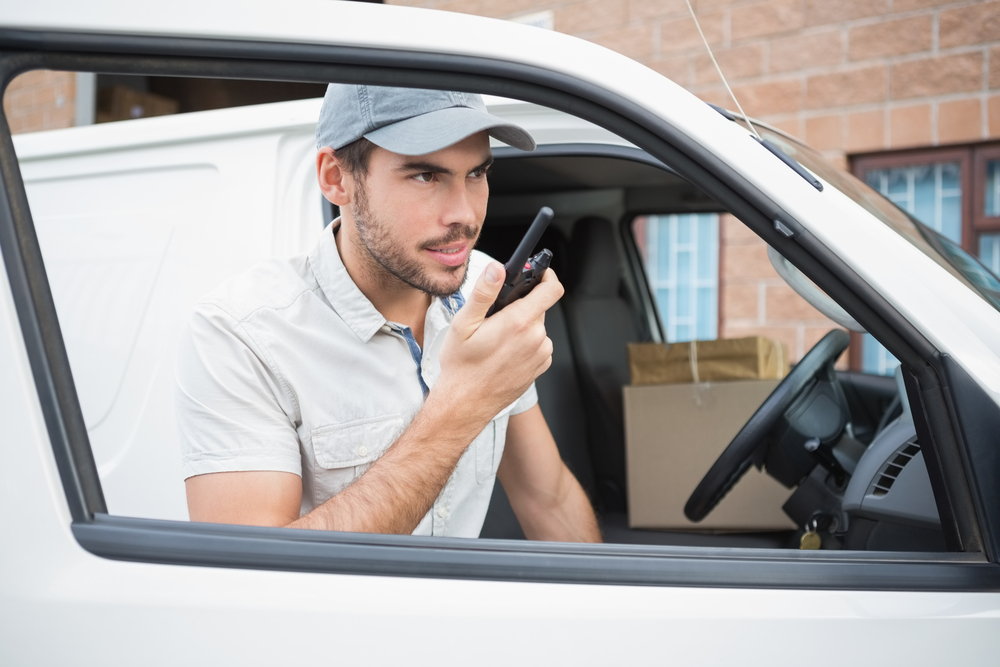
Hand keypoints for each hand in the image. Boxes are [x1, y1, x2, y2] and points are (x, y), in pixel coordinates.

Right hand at [436, 261, 562, 423]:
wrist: (466, 404)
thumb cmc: (462, 366)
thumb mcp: (464, 324)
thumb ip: (484, 293)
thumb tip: (497, 269)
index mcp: (519, 322)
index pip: (552, 289)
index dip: (546, 276)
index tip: (537, 273)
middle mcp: (536, 338)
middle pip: (539, 307)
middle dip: (521, 305)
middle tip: (496, 316)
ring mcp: (540, 354)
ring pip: (537, 326)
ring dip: (522, 326)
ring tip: (497, 338)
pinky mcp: (540, 367)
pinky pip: (538, 345)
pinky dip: (525, 343)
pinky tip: (504, 352)